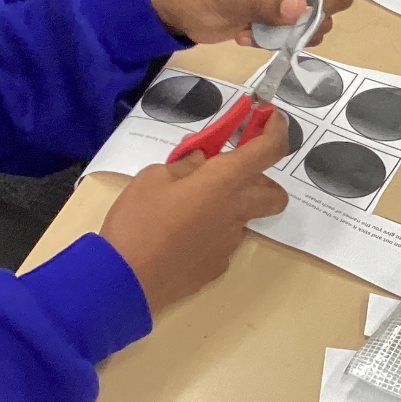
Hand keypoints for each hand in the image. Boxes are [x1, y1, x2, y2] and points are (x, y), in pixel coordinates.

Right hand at [99, 126, 288, 311]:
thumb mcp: (153, 177)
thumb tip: (202, 162)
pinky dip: (210, 233)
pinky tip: (178, 238)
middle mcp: (236, 213)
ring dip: (229, 207)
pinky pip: (223, 241)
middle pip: (275, 194)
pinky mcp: (217, 266)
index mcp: (223, 183)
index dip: (276, 130)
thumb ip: (186, 165)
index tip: (271, 119)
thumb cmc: (137, 221)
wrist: (124, 282)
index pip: (268, 151)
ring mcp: (230, 243)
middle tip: (228, 175)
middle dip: (262, 180)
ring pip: (244, 218)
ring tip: (188, 208)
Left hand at [146, 0, 352, 45]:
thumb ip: (266, 5)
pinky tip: (250, 36)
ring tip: (259, 34)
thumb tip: (304, 9)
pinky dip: (280, 36)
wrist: (172, 8)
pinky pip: (296, 25)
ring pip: (315, 13)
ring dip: (293, 31)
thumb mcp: (230, 0)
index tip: (305, 19)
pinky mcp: (276, 6)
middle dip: (311, 17)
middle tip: (286, 31)